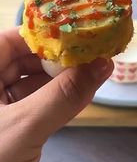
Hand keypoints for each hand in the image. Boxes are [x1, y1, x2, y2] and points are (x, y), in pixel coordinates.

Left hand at [0, 28, 112, 161]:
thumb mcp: (24, 128)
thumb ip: (63, 95)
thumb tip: (103, 64)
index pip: (10, 40)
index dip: (43, 34)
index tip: (77, 34)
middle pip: (24, 59)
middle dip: (58, 59)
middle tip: (92, 55)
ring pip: (32, 82)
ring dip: (62, 80)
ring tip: (94, 72)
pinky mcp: (9, 125)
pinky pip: (35, 104)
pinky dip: (57, 100)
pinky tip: (82, 94)